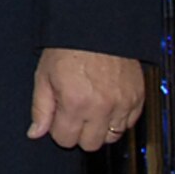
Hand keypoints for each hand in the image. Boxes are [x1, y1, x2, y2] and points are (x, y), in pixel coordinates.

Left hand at [28, 47, 145, 151]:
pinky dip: (118, 119)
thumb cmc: (67, 49)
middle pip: (91, 144)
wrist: (96, 29)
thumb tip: (36, 133)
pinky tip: (107, 104)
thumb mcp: (43, 76)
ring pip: (112, 137)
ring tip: (91, 109)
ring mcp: (123, 104)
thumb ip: (40, 109)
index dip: (59, 130)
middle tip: (74, 114)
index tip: (58, 119)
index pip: (66, 140)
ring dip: (100, 128)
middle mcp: (101, 107)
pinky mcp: (138, 99)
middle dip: (79, 133)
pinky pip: (130, 124)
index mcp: (75, 103)